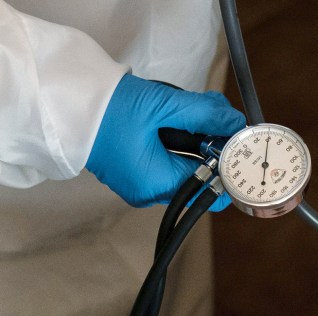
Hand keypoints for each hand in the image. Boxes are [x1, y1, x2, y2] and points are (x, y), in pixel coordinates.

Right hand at [86, 74, 245, 210]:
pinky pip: (167, 161)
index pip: (213, 186)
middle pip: (202, 177)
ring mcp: (140, 183)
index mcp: (158, 185)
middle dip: (213, 146)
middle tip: (216, 115)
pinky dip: (178, 142)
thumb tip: (236, 122)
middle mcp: (150, 192)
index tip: (237, 138)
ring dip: (196, 139)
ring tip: (193, 111)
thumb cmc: (105, 107)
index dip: (230, 164)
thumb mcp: (161, 105)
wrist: (60, 101)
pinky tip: (174, 118)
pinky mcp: (133, 170)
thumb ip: (204, 114)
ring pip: (186, 167)